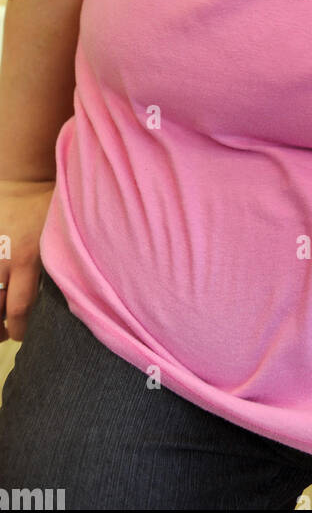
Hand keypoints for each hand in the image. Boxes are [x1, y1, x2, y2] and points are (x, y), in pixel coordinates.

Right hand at [0, 178, 55, 342]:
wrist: (22, 177)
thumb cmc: (50, 204)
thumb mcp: (64, 230)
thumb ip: (70, 256)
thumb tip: (102, 277)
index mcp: (28, 258)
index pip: (19, 307)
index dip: (18, 328)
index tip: (22, 335)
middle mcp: (3, 260)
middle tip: (6, 334)